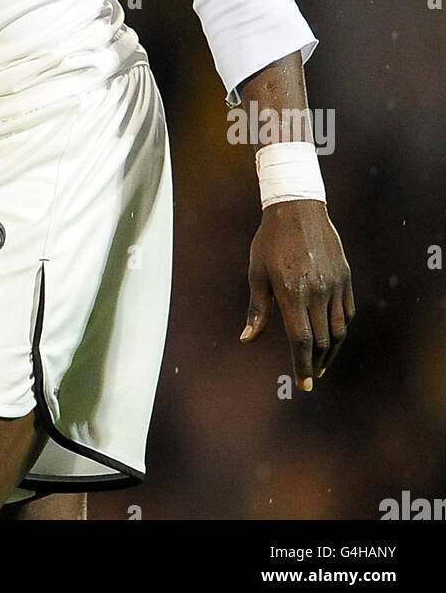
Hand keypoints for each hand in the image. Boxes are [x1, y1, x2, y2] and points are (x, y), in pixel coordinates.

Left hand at [240, 198, 353, 390]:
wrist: (297, 208)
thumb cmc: (270, 241)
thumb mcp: (257, 273)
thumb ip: (256, 309)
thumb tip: (246, 339)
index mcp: (292, 292)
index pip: (301, 340)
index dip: (302, 364)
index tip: (303, 384)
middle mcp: (317, 291)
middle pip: (322, 340)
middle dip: (316, 363)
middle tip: (310, 375)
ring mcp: (335, 284)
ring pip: (338, 330)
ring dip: (331, 351)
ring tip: (321, 362)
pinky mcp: (345, 277)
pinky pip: (347, 313)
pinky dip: (341, 330)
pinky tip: (332, 337)